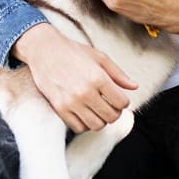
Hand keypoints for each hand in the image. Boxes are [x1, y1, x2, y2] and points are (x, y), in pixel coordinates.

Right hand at [12, 23, 136, 132]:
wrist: (44, 50)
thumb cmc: (73, 51)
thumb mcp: (99, 57)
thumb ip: (118, 74)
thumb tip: (134, 87)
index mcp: (98, 78)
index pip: (122, 103)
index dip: (123, 101)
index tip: (118, 97)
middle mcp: (85, 92)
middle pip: (111, 117)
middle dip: (114, 112)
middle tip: (109, 104)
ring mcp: (71, 102)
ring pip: (96, 125)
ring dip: (100, 119)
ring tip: (97, 109)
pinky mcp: (59, 108)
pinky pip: (79, 127)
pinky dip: (84, 123)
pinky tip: (84, 112)